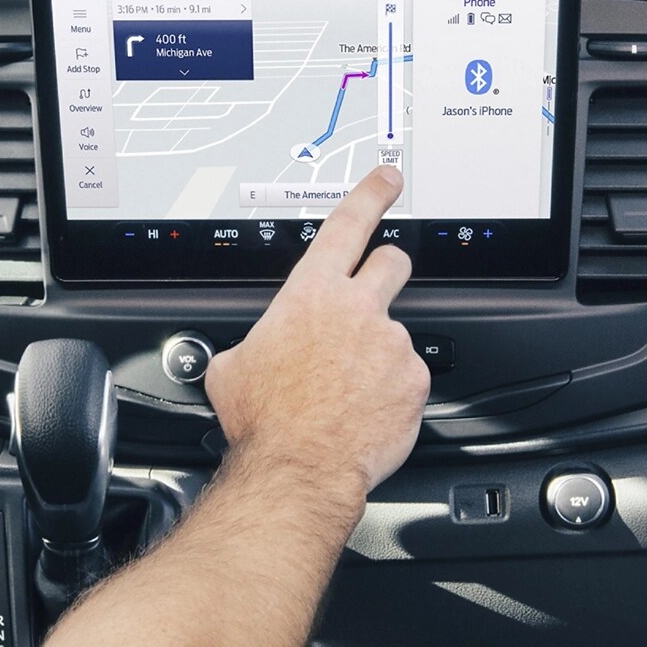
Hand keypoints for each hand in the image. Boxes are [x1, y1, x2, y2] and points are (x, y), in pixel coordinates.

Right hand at [204, 165, 429, 494]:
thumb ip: (252, 344)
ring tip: (349, 390)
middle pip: (392, 262)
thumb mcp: (232, 368)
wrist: (298, 467)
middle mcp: (358, 309)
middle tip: (371, 296)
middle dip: (386, 269)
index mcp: (311, 294)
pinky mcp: (414, 380)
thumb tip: (246, 353)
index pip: (349, 224)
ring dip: (378, 353)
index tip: (387, 180)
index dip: (371, 194)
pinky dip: (390, 392)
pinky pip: (407, 377)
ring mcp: (391, 344)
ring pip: (395, 333)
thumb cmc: (263, 420)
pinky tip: (365, 411)